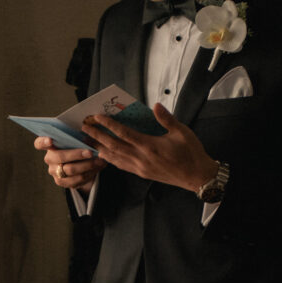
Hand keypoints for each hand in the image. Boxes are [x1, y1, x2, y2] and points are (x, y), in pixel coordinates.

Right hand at [34, 136, 105, 192]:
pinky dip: (89, 173)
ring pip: (70, 170)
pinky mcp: (61, 182)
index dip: (44, 142)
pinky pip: (76, 179)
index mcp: (48, 144)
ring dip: (87, 165)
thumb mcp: (78, 138)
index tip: (50, 140)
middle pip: (59, 157)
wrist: (82, 163)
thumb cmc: (79, 145)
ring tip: (99, 160)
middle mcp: (49, 158)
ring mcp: (54, 171)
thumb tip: (90, 136)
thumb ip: (80, 136)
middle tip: (90, 152)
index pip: (39, 143)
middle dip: (76, 154)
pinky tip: (97, 167)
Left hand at [81, 102, 217, 191]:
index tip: (97, 117)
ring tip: (88, 141)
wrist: (197, 177)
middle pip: (114, 146)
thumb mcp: (182, 132)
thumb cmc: (191, 153)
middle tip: (84, 128)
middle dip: (97, 137)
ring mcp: (140, 168)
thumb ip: (167, 119)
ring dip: (100, 149)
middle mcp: (142, 158)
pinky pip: (122, 166)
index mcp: (150, 146)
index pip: (124, 133)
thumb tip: (155, 105)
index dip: (109, 125)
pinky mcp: (142, 174)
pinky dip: (111, 160)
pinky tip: (104, 155)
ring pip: (115, 158)